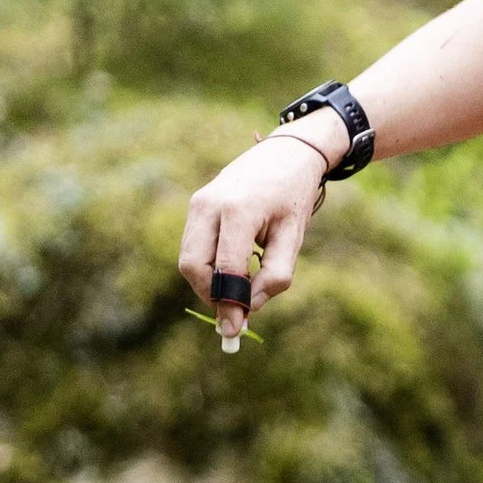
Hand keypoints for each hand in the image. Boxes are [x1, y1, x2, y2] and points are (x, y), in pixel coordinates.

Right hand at [177, 131, 335, 344]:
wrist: (286, 153)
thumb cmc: (293, 197)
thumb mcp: (294, 237)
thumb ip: (275, 276)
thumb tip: (249, 308)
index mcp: (239, 210)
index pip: (226, 267)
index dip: (229, 302)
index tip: (234, 330)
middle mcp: (210, 204)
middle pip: (194, 266)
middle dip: (211, 295)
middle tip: (235, 313)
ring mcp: (198, 203)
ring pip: (187, 259)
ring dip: (208, 283)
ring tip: (239, 289)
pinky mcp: (195, 204)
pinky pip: (191, 247)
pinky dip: (207, 267)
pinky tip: (232, 270)